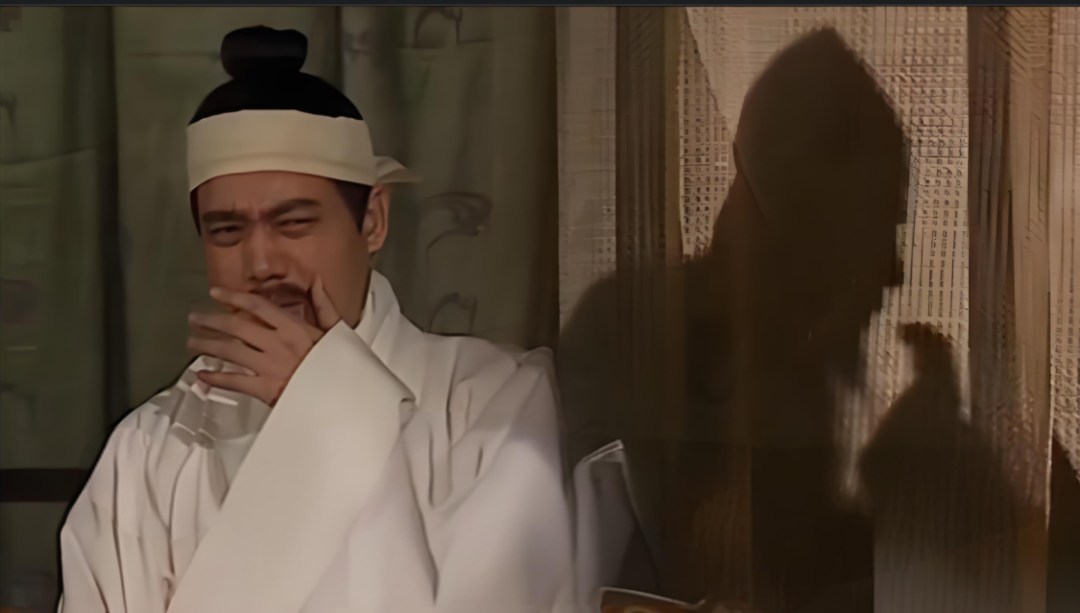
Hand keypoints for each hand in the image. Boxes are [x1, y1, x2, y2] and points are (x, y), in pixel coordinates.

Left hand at [187, 276, 340, 405]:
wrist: (342, 397)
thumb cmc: (340, 363)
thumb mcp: (336, 330)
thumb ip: (324, 305)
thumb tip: (316, 279)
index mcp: (293, 327)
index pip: (257, 306)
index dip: (233, 297)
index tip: (213, 292)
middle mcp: (277, 343)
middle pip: (236, 327)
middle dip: (211, 321)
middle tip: (193, 318)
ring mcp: (269, 367)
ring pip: (230, 352)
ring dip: (207, 346)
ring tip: (191, 343)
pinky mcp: (265, 389)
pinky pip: (234, 382)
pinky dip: (216, 379)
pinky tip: (202, 376)